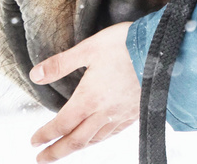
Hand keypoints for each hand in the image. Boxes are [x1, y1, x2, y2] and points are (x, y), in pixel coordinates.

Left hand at [29, 22, 139, 161]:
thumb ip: (60, 64)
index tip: (33, 142)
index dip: (46, 134)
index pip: (62, 124)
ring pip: (94, 140)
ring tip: (64, 151)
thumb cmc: (123, 45)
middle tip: (41, 159)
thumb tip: (34, 75)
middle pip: (76, 140)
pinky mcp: (134, 114)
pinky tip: (96, 138)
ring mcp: (120, 116)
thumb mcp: (88, 48)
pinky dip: (98, 140)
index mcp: (89, 98)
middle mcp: (103, 113)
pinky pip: (111, 134)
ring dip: (76, 148)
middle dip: (56, 152)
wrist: (163, 52)